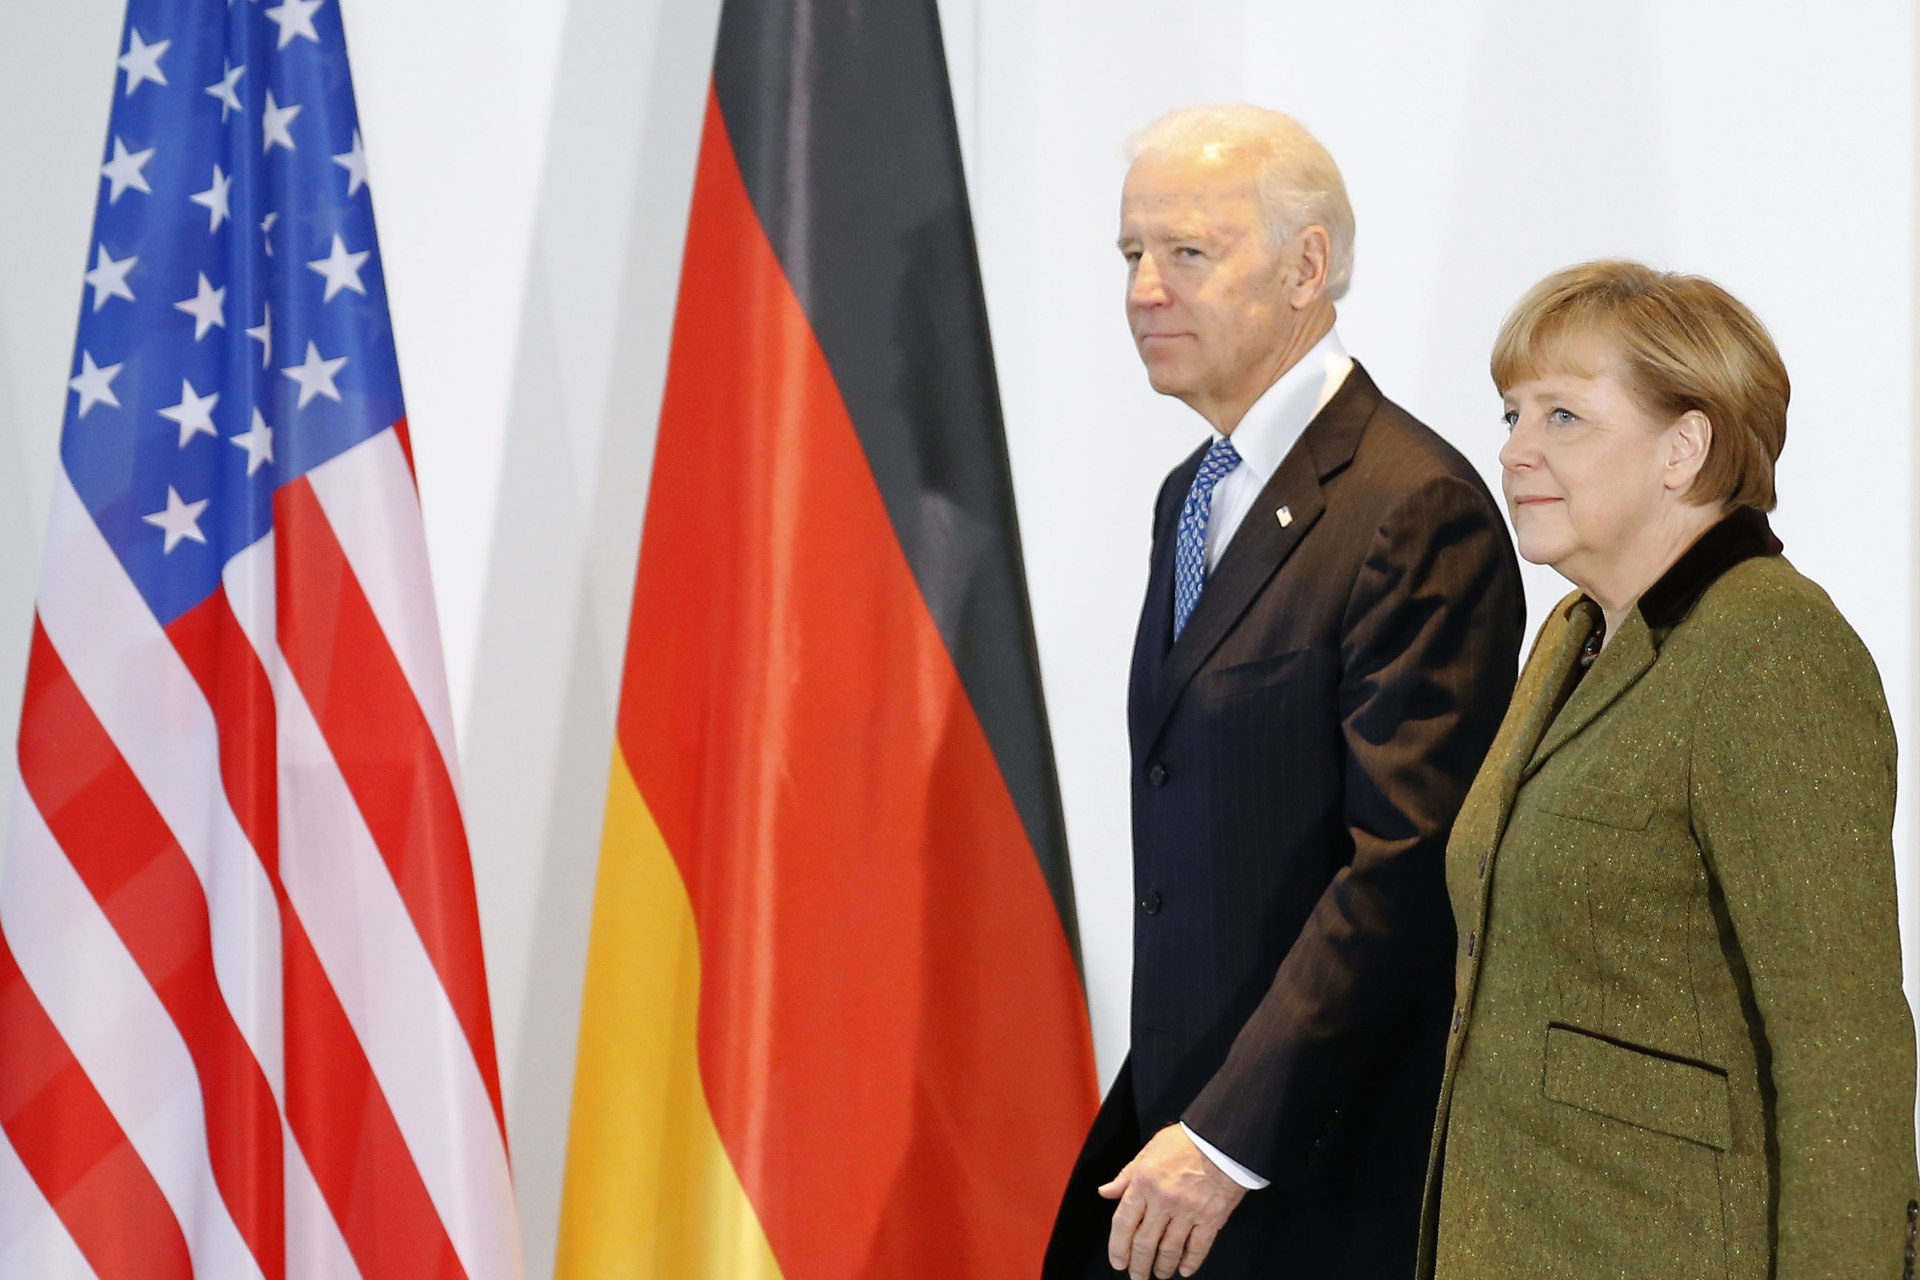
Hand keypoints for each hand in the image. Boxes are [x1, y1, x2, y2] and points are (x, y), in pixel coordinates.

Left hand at [1097, 1125, 1246, 1278]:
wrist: (1222, 1139)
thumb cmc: (1184, 1142)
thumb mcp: (1149, 1151)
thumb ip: (1126, 1175)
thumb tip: (1105, 1191)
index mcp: (1144, 1182)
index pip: (1123, 1223)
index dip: (1118, 1247)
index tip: (1118, 1262)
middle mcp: (1163, 1199)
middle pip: (1144, 1242)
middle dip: (1138, 1265)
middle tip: (1137, 1276)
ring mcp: (1188, 1210)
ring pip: (1169, 1249)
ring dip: (1162, 1267)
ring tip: (1159, 1274)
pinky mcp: (1211, 1217)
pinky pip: (1197, 1247)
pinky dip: (1190, 1262)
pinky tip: (1184, 1270)